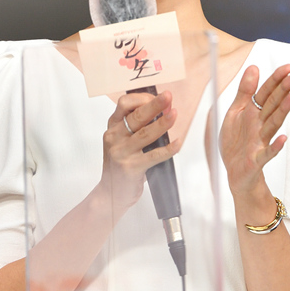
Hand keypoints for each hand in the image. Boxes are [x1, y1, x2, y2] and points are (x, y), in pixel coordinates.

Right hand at [100, 90, 179, 213]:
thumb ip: (137, 125)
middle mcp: (115, 137)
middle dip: (154, 105)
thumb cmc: (121, 163)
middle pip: (136, 116)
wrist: (111, 193)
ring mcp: (122, 153)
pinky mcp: (131, 167)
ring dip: (162, 123)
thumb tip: (162, 110)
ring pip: (145, 134)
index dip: (142, 98)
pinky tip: (178, 143)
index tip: (158, 98)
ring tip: (174, 114)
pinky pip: (154, 156)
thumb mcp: (122, 140)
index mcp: (113, 126)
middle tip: (168, 97)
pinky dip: (168, 149)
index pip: (124, 104)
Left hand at [220, 64, 289, 195]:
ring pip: (273, 123)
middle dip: (284, 89)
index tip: (289, 67)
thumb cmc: (236, 142)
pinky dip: (275, 146)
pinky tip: (283, 138)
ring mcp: (260, 141)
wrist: (234, 172)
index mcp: (253, 113)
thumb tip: (254, 67)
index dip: (276, 80)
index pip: (266, 93)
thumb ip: (244, 92)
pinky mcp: (257, 159)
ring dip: (284, 110)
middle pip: (273, 104)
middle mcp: (259, 125)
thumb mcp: (235, 112)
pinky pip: (267, 153)